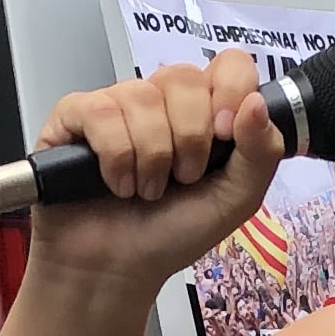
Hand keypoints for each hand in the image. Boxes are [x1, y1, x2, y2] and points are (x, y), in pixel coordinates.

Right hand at [19, 51, 282, 294]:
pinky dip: (115, 156)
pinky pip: (99, 111)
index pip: (229, 64)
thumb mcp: (235, 200)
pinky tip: (115, 184)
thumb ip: (262, 153)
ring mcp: (115, 105)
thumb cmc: (171, 234)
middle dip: (189, 138)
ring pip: (141, 96)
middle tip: (181, 178)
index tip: (225, 135)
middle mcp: (159, 100)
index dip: (230, 92)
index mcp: (203, 111)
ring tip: (145, 190)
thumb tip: (256, 103)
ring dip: (151, 157)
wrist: (116, 271)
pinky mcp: (73, 117)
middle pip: (182, 77)